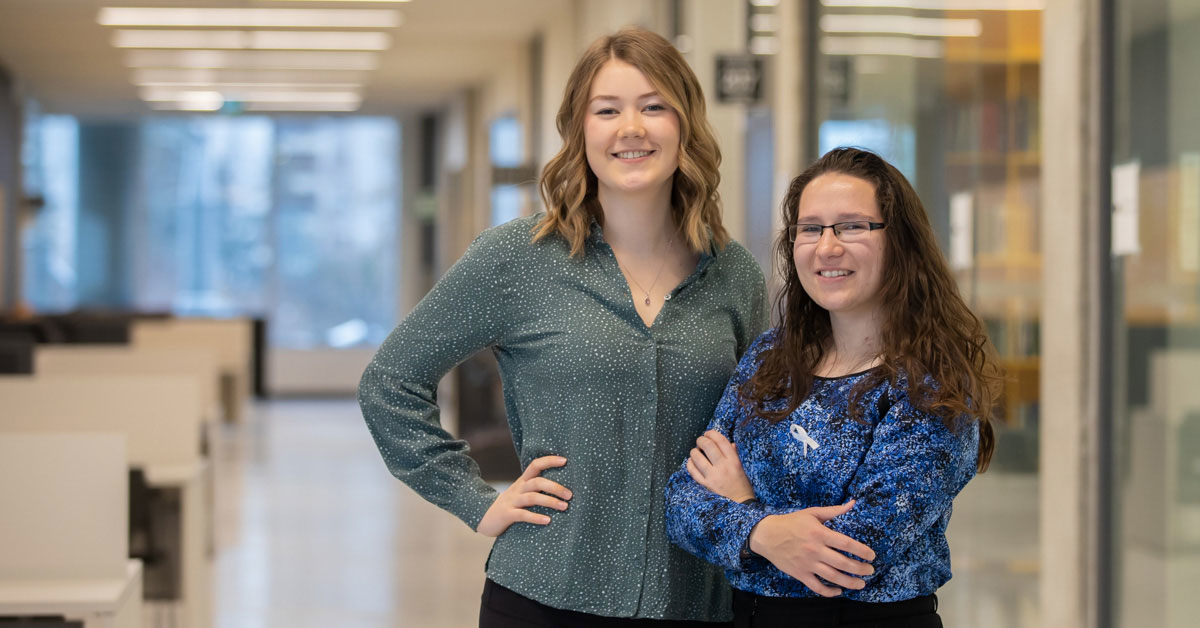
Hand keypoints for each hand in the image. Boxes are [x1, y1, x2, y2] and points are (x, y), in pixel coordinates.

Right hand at [477, 455, 571, 537]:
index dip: (549, 461)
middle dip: (555, 487)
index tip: (565, 460)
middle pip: (537, 482)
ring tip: (564, 507)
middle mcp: (518, 489)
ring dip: (550, 501)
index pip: (535, 465)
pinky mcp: (507, 515)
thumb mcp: (522, 493)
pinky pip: (522, 515)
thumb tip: (564, 489)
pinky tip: (548, 521)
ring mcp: (512, 501)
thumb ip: (537, 489)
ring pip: (532, 498)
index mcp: (523, 481)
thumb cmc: (511, 505)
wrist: (486, 519)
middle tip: (570, 495)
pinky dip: (536, 517)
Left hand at [687, 430, 754, 502]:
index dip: (712, 433)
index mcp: (734, 461)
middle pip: (708, 446)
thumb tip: (729, 443)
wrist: (741, 505)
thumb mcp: (741, 468)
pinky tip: (691, 462)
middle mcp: (723, 467)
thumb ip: (734, 454)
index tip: (708, 433)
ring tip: (695, 452)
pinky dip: (690, 464)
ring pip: (697, 457)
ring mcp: (713, 476)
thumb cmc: (742, 485)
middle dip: (701, 440)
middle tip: (700, 441)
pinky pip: (693, 471)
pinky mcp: (706, 485)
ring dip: (694, 451)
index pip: (721, 441)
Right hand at [747, 501, 875, 596]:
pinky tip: (839, 591)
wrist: (767, 535)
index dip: (861, 551)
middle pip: (843, 563)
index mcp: (819, 533)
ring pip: (833, 577)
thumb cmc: (791, 522)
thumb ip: (834, 510)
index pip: (846, 544)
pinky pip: (817, 587)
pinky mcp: (800, 574)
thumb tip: (853, 503)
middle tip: (870, 570)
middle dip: (860, 569)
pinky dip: (829, 592)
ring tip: (861, 583)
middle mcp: (815, 550)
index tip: (872, 556)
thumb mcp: (812, 513)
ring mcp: (807, 564)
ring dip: (850, 582)